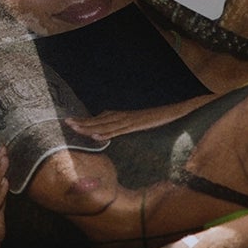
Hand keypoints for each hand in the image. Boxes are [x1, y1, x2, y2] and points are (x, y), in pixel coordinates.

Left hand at [66, 93, 215, 140]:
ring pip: (107, 125)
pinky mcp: (140, 125)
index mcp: (124, 116)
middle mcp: (126, 116)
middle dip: (82, 123)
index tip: (69, 122)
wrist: (183, 110)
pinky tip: (98, 137)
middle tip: (65, 123)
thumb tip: (114, 133)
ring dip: (90, 127)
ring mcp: (133, 120)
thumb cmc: (163, 118)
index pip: (101, 119)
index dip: (85, 121)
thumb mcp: (142, 124)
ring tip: (74, 128)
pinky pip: (122, 130)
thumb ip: (128, 127)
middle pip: (100, 121)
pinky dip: (109, 134)